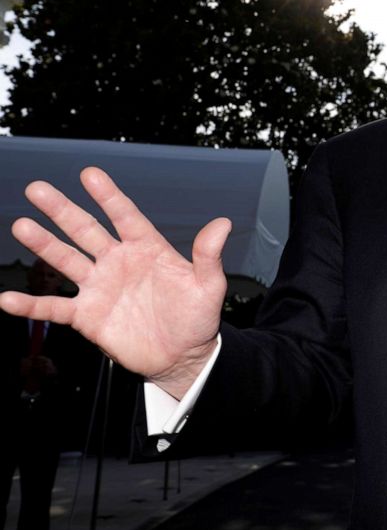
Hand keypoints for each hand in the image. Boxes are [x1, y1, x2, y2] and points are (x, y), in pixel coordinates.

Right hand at [0, 167, 230, 398]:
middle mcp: (118, 262)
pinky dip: (30, 304)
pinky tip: (7, 299)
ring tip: (22, 225)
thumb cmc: (197, 318)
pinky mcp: (87, 316)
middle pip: (86, 230)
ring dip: (43, 245)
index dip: (108, 196)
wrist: (183, 356)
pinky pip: (54, 307)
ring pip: (66, 261)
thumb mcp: (208, 286)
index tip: (89, 173)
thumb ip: (208, 255)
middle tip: (37, 188)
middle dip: (62, 210)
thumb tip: (223, 223)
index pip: (124, 216)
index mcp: (147, 249)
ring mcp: (100, 287)